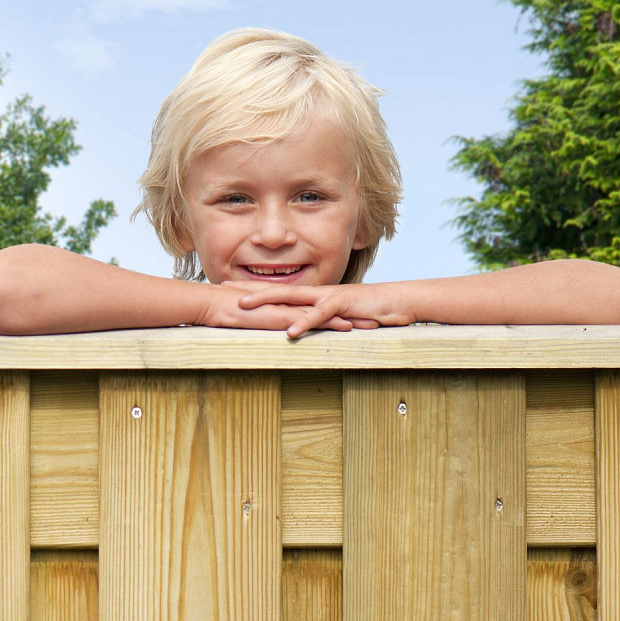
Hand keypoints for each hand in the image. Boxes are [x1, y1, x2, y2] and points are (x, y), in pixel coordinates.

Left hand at [226, 281, 415, 337]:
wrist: (397, 302)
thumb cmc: (368, 311)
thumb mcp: (338, 318)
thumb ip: (319, 321)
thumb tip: (300, 330)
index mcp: (312, 296)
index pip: (278, 291)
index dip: (254, 290)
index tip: (229, 290)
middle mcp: (316, 292)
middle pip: (276, 288)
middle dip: (248, 289)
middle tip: (222, 289)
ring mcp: (328, 296)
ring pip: (291, 297)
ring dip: (266, 301)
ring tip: (242, 306)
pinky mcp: (342, 304)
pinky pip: (319, 314)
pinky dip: (304, 322)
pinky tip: (289, 332)